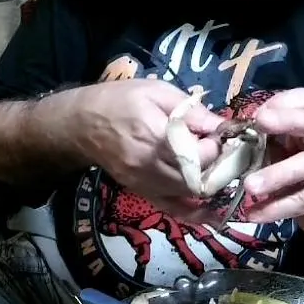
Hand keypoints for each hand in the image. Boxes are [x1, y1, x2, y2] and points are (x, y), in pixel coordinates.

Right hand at [70, 79, 224, 207]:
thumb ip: (192, 110)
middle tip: (222, 154)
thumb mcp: (157, 91)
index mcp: (156, 136)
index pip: (200, 155)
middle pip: (197, 179)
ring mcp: (143, 183)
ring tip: (214, 167)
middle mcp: (150, 166)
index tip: (219, 136)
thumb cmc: (119, 100)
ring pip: (188, 195)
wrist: (80, 124)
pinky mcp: (140, 192)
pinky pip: (171, 208)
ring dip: (207, 183)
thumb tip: (223, 126)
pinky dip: (193, 211)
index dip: (217, 147)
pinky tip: (210, 210)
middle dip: (217, 168)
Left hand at [243, 88, 303, 242]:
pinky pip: (302, 201)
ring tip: (249, 186)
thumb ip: (267, 138)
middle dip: (287, 120)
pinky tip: (254, 214)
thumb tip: (235, 131)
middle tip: (260, 122)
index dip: (281, 103)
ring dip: (276, 175)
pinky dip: (276, 208)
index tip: (257, 115)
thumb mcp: (288, 149)